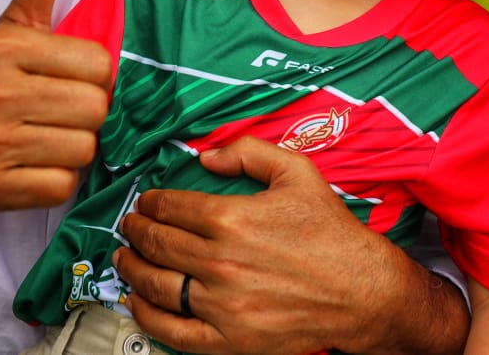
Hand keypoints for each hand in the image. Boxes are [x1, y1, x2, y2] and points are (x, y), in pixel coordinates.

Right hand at [0, 0, 111, 213]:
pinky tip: (31, 166)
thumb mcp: (9, 29)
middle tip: (57, 113)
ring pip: (83, 149)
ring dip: (72, 149)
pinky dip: (56, 181)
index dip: (90, 76)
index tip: (64, 80)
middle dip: (85, 115)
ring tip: (44, 137)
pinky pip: (62, 186)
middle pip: (95, 109)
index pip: (98, 64)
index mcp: (6, 47)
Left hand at [113, 136, 450, 354]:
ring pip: (156, 284)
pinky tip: (138, 302)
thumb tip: (205, 156)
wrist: (364, 291)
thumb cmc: (331, 233)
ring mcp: (223, 304)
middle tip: (130, 226)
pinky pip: (173, 330)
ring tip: (125, 259)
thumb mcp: (297, 172)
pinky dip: (147, 315)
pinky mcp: (230, 339)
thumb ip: (247, 152)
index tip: (145, 202)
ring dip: (131, 269)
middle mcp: (221, 261)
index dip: (149, 202)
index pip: (169, 207)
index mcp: (232, 218)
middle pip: (157, 243)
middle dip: (136, 231)